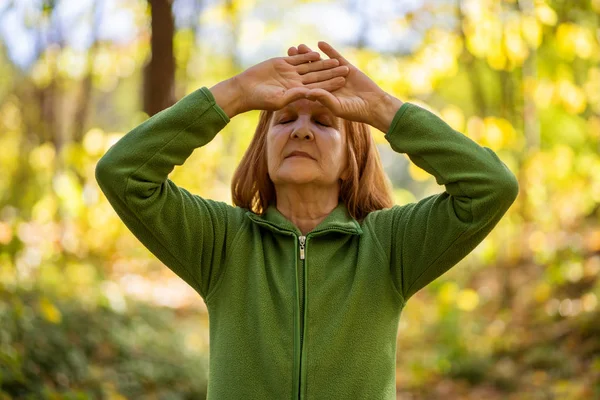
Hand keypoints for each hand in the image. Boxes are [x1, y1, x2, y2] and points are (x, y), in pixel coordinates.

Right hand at [234, 51, 348, 112]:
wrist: (246, 89)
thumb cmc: (261, 99)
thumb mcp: (279, 99)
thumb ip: (294, 95)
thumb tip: (309, 93)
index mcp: (298, 92)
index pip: (318, 87)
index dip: (331, 84)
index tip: (343, 81)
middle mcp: (296, 82)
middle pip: (318, 76)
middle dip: (331, 72)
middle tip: (346, 68)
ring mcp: (290, 72)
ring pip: (310, 66)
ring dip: (322, 63)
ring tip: (335, 59)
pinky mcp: (282, 63)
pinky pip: (297, 59)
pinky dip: (306, 55)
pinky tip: (317, 53)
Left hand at [288, 42, 400, 127]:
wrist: (374, 105)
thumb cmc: (354, 111)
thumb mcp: (337, 106)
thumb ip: (323, 98)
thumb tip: (307, 92)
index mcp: (321, 94)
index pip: (305, 83)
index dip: (295, 76)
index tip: (284, 68)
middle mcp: (327, 84)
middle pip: (310, 70)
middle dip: (300, 61)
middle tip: (289, 51)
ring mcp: (336, 75)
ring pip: (321, 62)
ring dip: (311, 55)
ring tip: (300, 45)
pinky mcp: (346, 68)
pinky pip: (335, 57)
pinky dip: (329, 51)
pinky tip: (320, 43)